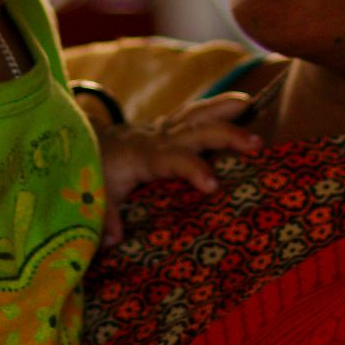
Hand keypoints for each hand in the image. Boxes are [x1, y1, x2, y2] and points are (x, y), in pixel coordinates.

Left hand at [96, 94, 261, 244]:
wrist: (88, 139)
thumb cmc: (96, 170)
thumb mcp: (96, 194)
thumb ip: (105, 215)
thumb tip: (112, 239)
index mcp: (143, 155)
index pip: (173, 159)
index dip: (193, 170)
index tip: (214, 185)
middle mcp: (158, 137)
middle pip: (195, 130)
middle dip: (226, 135)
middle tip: (256, 144)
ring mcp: (166, 128)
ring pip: (198, 113)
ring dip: (226, 109)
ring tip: (253, 106)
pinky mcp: (172, 125)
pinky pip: (197, 113)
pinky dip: (221, 107)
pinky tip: (244, 106)